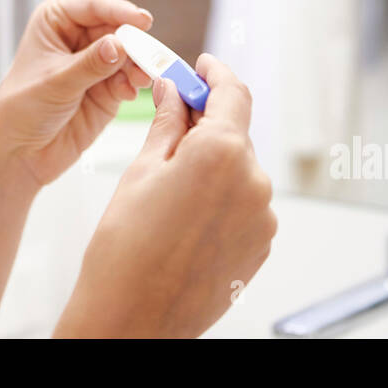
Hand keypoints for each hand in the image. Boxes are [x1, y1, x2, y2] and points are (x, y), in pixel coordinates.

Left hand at [0, 0, 155, 188]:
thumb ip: (90, 64)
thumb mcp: (55, 82)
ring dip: (138, 64)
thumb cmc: (21, 109)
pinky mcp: (107, 89)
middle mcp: (78, 36)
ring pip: (128, 54)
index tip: (142, 21)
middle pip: (117, 28)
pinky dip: (134, 84)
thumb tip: (119, 44)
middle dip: (134, 42)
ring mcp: (95, 63)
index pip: (94, 6)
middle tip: (150, 55)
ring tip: (142, 78)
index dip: (120, 11)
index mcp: (56, 20)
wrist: (20, 153)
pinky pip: (128, 79)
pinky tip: (130, 93)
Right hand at [53, 54, 276, 337]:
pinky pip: (244, 204)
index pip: (232, 93)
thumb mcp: (140, 171)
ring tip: (167, 190)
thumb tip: (173, 91)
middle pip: (234, 133)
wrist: (132, 320)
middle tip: (169, 126)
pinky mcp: (261, 244)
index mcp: (222, 153)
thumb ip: (167, 123)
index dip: (215, 74)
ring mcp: (262, 217)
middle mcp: (253, 182)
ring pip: (238, 171)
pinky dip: (220, 198)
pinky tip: (184, 216)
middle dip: (205, 126)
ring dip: (211, 166)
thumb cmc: (125, 252)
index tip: (202, 66)